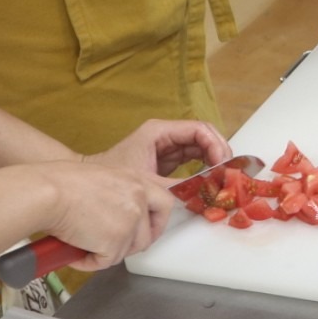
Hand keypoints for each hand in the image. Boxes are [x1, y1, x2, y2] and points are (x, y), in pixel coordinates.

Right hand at [34, 159, 180, 271]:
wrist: (48, 192)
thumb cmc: (61, 182)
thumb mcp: (102, 177)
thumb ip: (119, 193)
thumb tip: (116, 214)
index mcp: (137, 179)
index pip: (164, 202)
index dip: (157, 221)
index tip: (148, 230)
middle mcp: (139, 199)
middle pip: (149, 233)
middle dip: (135, 245)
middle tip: (114, 247)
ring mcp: (130, 222)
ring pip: (127, 250)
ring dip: (108, 253)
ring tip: (84, 245)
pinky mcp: (116, 242)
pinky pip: (106, 261)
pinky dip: (90, 262)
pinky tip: (76, 253)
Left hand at [95, 117, 230, 184]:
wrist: (90, 186)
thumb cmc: (112, 177)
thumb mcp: (148, 181)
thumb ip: (178, 184)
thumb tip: (203, 189)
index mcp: (160, 131)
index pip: (199, 129)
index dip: (215, 144)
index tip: (222, 162)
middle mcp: (165, 135)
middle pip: (204, 136)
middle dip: (219, 151)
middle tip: (227, 170)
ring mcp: (167, 147)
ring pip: (201, 147)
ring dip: (214, 160)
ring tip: (221, 176)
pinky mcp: (167, 160)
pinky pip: (193, 159)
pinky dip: (204, 168)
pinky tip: (209, 179)